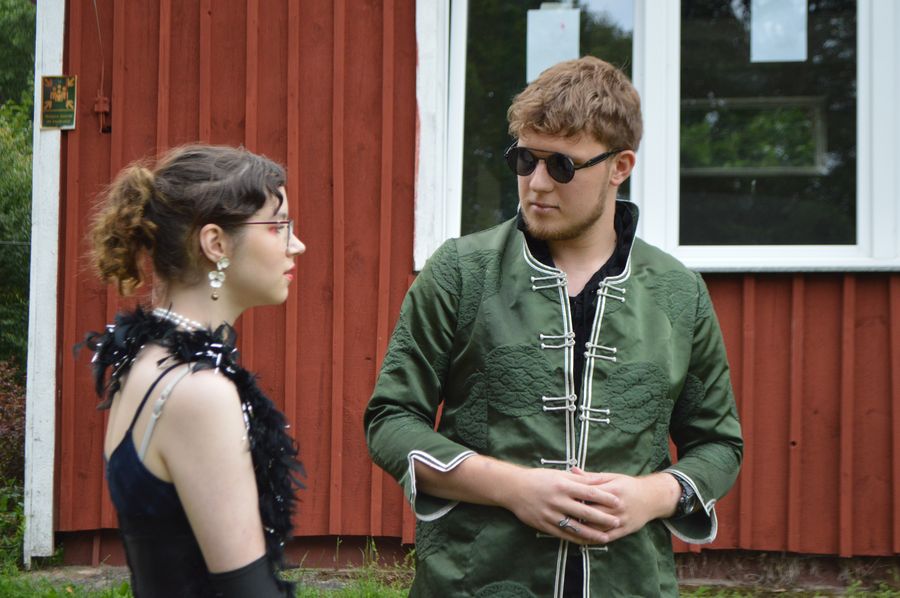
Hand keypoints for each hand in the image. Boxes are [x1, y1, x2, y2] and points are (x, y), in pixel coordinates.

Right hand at [499, 467, 621, 544]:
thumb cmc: (538, 478)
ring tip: (606, 538)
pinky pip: (564, 535)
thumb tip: (601, 480)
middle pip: (586, 512)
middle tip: (617, 522)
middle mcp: (558, 500)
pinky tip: (587, 542)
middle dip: (604, 518)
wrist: (513, 488)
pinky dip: (577, 539)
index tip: (618, 502)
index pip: (589, 492)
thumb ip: (580, 479)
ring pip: (576, 527)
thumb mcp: (559, 474)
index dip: (605, 498)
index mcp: (563, 485)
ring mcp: (551, 514)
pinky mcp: (544, 525)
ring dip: (593, 534)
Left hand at [571, 469, 679, 542]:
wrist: (652, 498)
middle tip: (560, 513)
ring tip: (566, 527)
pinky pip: (607, 537)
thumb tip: (573, 470)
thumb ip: (591, 477)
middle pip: (593, 512)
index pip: (590, 494)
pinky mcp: (625, 530)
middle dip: (576, 513)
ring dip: (582, 528)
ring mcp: (621, 519)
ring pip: (598, 527)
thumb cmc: (628, 485)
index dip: (575, 496)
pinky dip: (593, 539)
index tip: (561, 497)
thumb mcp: (612, 477)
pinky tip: (581, 538)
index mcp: (613, 490)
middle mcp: (617, 506)